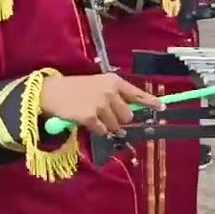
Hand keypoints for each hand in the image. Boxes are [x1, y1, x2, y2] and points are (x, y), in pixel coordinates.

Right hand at [39, 73, 163, 136]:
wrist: (52, 92)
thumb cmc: (77, 88)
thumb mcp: (99, 85)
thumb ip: (116, 96)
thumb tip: (132, 114)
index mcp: (114, 82)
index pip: (138, 94)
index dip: (151, 102)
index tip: (162, 107)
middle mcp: (110, 92)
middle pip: (128, 115)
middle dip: (120, 119)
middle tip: (107, 115)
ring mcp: (100, 104)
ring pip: (117, 126)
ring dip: (109, 126)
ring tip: (96, 117)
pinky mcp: (90, 116)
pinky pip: (104, 131)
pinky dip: (99, 130)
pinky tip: (90, 122)